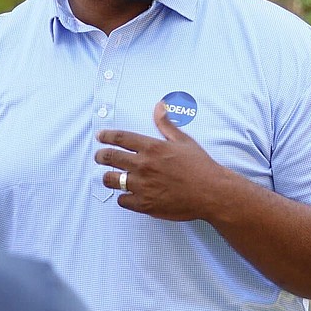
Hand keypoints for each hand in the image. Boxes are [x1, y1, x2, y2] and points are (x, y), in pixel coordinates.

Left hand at [95, 105, 233, 220]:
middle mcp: (143, 165)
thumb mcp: (183, 141)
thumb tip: (159, 106)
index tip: (100, 136)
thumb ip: (166, 125)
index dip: (107, 136)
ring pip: (111, 180)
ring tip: (109, 177)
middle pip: (110, 158)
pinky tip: (127, 195)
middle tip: (99, 156)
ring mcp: (142, 186)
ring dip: (108, 177)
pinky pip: (123, 200)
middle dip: (100, 156)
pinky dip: (123, 197)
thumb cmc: (200, 166)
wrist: (211, 193)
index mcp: (152, 147)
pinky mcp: (145, 204)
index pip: (121, 138)